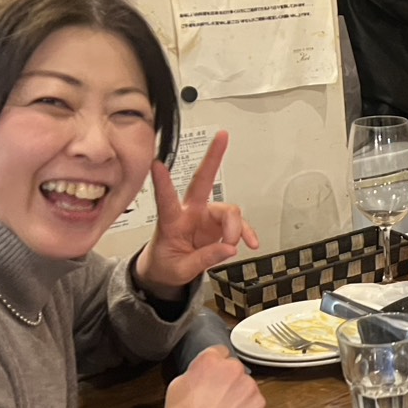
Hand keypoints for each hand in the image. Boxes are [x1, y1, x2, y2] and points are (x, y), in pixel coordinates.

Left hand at [135, 131, 259, 298]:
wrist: (166, 272)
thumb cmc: (166, 265)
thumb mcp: (180, 270)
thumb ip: (205, 259)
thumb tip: (229, 249)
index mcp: (171, 223)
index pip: (166, 200)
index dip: (162, 183)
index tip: (156, 164)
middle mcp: (190, 212)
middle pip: (203, 181)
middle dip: (213, 157)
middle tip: (222, 136)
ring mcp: (206, 216)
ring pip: (228, 210)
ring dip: (235, 229)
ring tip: (232, 246)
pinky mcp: (218, 224)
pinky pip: (239, 224)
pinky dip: (246, 233)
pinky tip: (251, 243)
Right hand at [162, 346, 264, 407]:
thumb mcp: (177, 385)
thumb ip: (195, 372)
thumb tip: (202, 373)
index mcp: (210, 361)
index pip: (219, 351)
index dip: (216, 364)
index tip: (215, 373)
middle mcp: (232, 369)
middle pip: (233, 369)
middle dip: (227, 380)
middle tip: (216, 397)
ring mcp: (248, 386)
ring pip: (245, 385)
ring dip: (238, 394)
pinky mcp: (258, 403)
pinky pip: (254, 401)